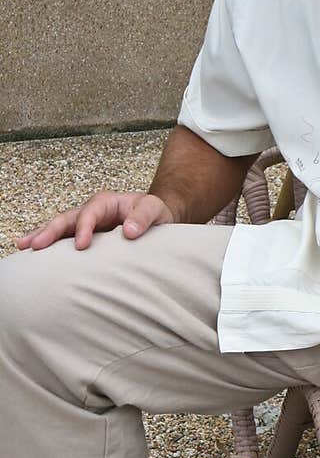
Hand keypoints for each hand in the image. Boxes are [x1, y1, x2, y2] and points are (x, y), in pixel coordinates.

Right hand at [16, 191, 174, 251]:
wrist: (157, 220)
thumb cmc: (156, 213)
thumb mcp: (156, 209)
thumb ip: (144, 217)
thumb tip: (129, 231)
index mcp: (107, 202)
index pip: (91, 212)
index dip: (84, 227)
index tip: (81, 245)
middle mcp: (92, 211)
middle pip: (66, 218)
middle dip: (50, 230)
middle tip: (36, 244)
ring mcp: (85, 224)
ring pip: (60, 228)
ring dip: (42, 236)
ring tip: (23, 246)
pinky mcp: (85, 237)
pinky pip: (64, 240)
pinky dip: (50, 247)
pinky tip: (35, 255)